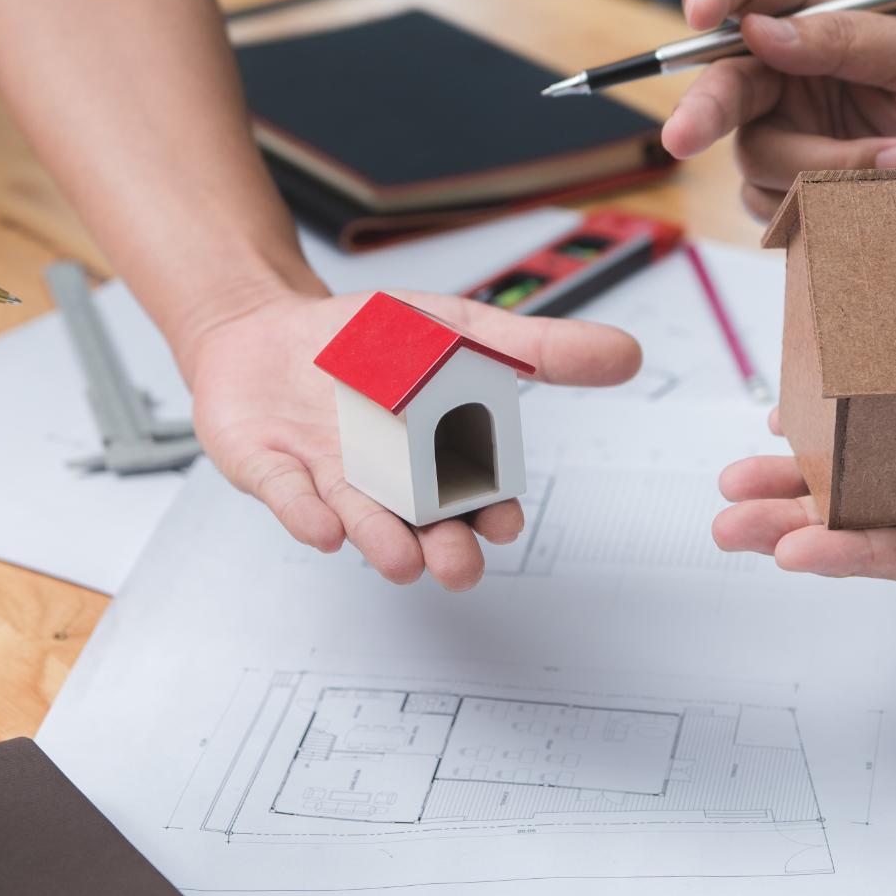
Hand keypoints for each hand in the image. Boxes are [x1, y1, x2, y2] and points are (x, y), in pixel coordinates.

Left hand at [186, 290, 640, 590]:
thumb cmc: (367, 344)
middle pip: (422, 527)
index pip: (474, 497)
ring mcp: (327, 480)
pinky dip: (304, 514)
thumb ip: (538, 348)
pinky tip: (323, 531)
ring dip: (381, 543)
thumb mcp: (460, 330)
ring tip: (402, 562)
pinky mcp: (270, 470)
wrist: (267, 327)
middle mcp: (385, 483)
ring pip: (360, 521)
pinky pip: (288, 497)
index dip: (489, 514)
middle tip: (459, 568)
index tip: (502, 524)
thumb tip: (627, 354)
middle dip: (442, 551)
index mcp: (435, 458)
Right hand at [661, 0, 895, 218]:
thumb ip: (847, 38)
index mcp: (824, 8)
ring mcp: (792, 128)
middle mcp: (795, 66)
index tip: (700, 13)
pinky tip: (875, 194)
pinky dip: (818, 204)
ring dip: (819, 168)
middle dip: (703, 110)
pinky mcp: (797, 186)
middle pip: (723, 80)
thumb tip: (765, 30)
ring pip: (754, 155)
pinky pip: (772, 203)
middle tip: (684, 138)